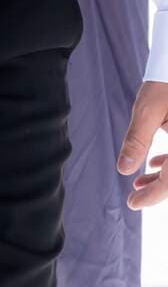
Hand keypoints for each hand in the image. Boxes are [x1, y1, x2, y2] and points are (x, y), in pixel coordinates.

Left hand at [121, 80, 167, 207]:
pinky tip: (154, 165)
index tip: (133, 203)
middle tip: (134, 198)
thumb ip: (136, 140)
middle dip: (158, 190)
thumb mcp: (148, 109)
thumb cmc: (166, 83)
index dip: (153, 195)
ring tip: (139, 183)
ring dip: (165, 178)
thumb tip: (123, 169)